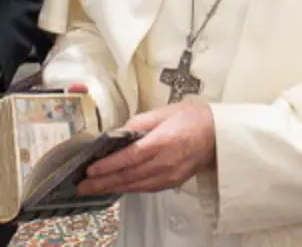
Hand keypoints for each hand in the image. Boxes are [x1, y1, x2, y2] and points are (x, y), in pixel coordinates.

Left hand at [76, 100, 214, 195]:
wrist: (219, 134)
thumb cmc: (192, 118)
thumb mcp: (162, 112)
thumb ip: (137, 123)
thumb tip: (116, 133)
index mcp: (162, 142)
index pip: (130, 157)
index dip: (109, 165)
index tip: (91, 169)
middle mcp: (166, 162)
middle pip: (129, 176)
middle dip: (103, 182)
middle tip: (82, 186)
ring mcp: (170, 175)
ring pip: (136, 185)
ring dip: (113, 188)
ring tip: (94, 189)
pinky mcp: (173, 182)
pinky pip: (147, 188)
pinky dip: (129, 188)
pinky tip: (117, 187)